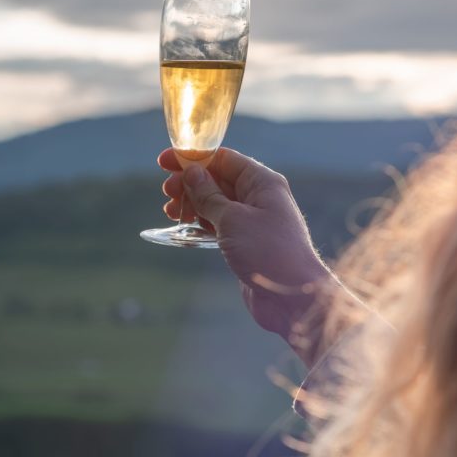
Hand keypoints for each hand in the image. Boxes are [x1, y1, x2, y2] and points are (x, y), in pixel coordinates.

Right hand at [158, 147, 340, 365]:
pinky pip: (219, 224)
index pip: (224, 159)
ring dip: (192, 203)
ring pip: (216, 203)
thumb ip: (209, 195)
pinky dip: (201, 222)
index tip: (166, 161)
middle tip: (166, 191)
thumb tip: (192, 173)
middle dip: (190, 182)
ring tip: (170, 210)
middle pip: (218, 180)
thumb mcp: (233, 219)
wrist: (291, 298)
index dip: (194, 158)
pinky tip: (183, 225)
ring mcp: (253, 221)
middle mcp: (260, 198)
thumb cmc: (268, 252)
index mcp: (263, 182)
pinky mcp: (246, 243)